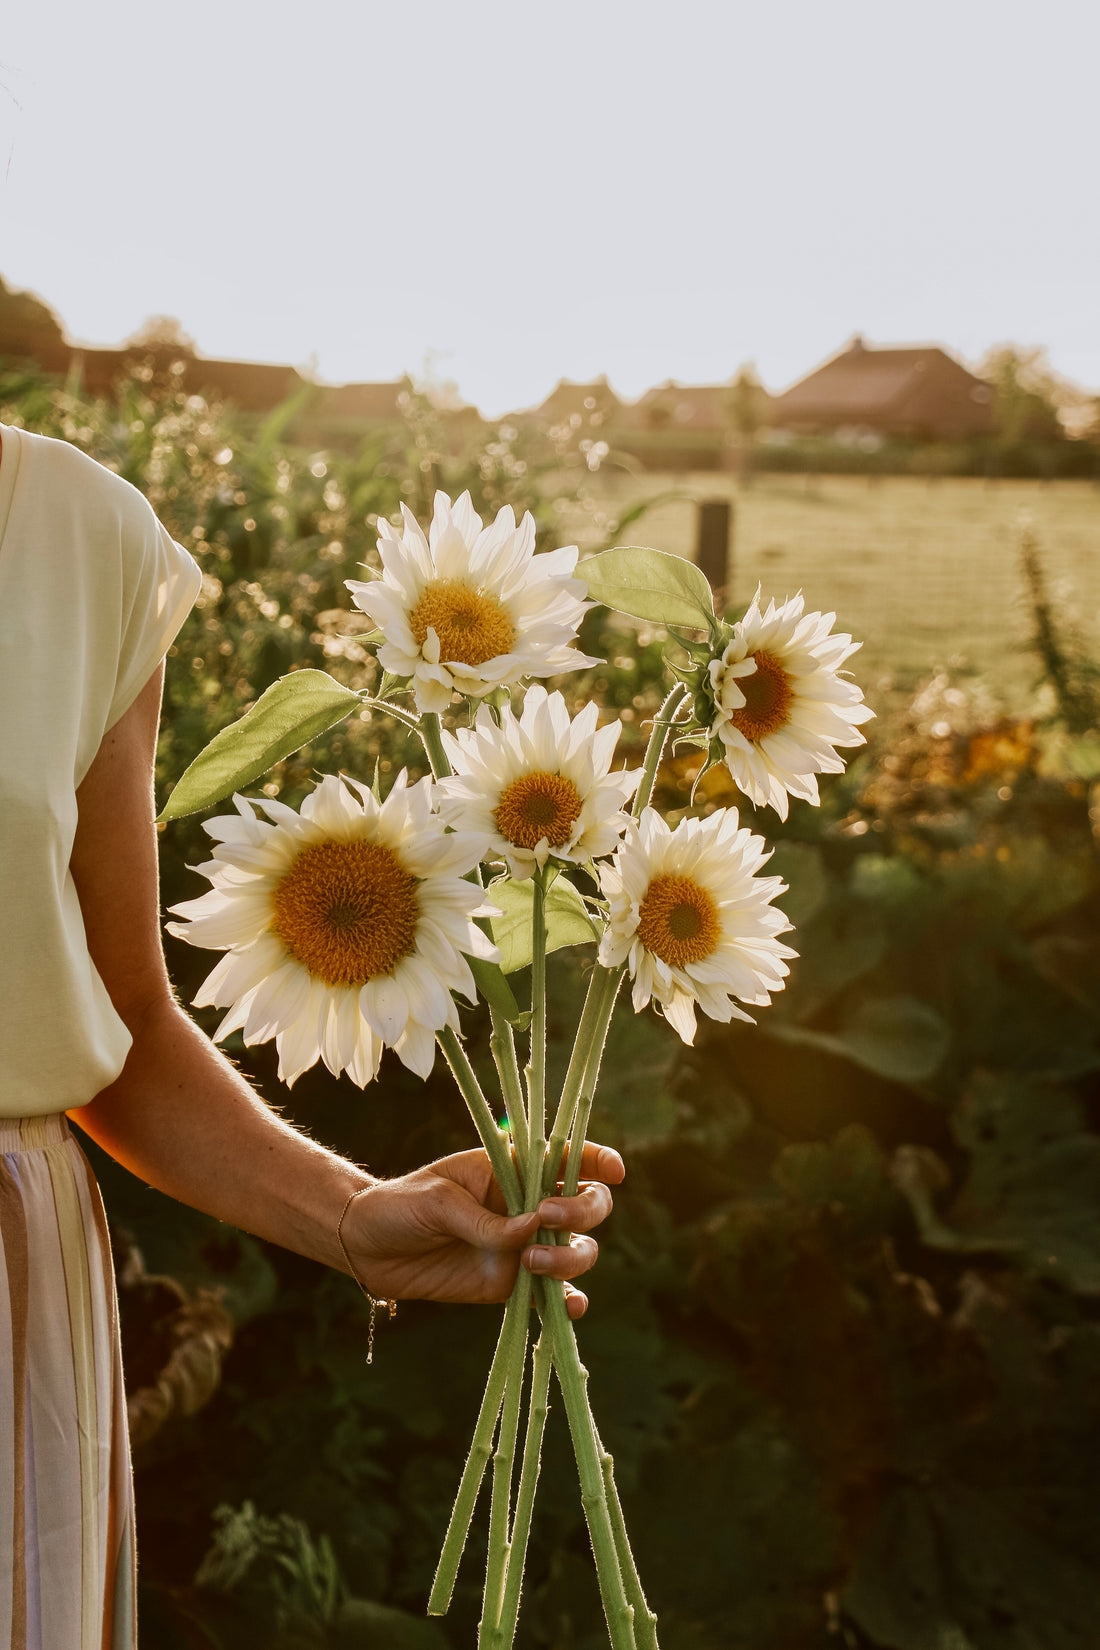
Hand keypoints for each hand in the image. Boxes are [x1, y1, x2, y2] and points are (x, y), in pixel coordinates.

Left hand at [341, 1142, 624, 1319]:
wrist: (367, 1247)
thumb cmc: (401, 1205)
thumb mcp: (438, 1201)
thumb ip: (485, 1219)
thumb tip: (530, 1234)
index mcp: (513, 1168)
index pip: (569, 1157)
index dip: (598, 1160)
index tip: (613, 1172)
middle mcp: (528, 1207)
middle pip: (586, 1207)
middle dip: (582, 1212)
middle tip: (546, 1219)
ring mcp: (523, 1248)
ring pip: (576, 1252)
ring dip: (569, 1258)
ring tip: (530, 1263)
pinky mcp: (509, 1285)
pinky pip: (551, 1296)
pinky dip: (568, 1302)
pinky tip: (569, 1307)